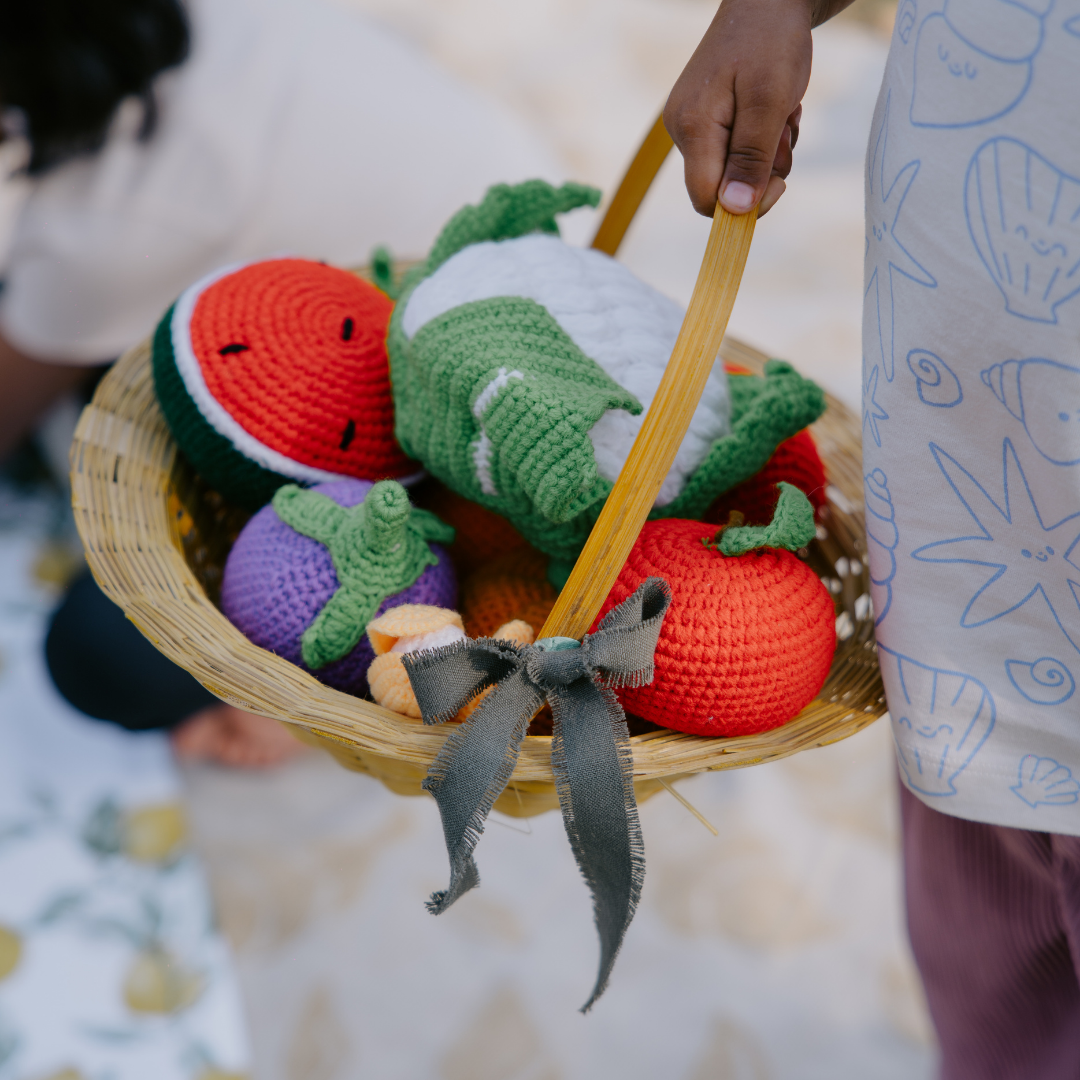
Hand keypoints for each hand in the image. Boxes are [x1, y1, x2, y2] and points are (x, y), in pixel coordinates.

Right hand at [665, 0, 840, 217]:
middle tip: (784, 132)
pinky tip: (774, 111)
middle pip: (720, 187)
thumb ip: (752, 159)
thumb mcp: (770, 101)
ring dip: (768, 154)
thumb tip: (736, 211)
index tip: (779, 184)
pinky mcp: (705, 119)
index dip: (742, 205)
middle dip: (760, 172)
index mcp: (693, 128)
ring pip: (732, 171)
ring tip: (782, 115)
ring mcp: (692, 125)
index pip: (706, 199)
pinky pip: (735, 151)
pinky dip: (762, 140)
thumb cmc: (770, 42)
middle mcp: (683, 131)